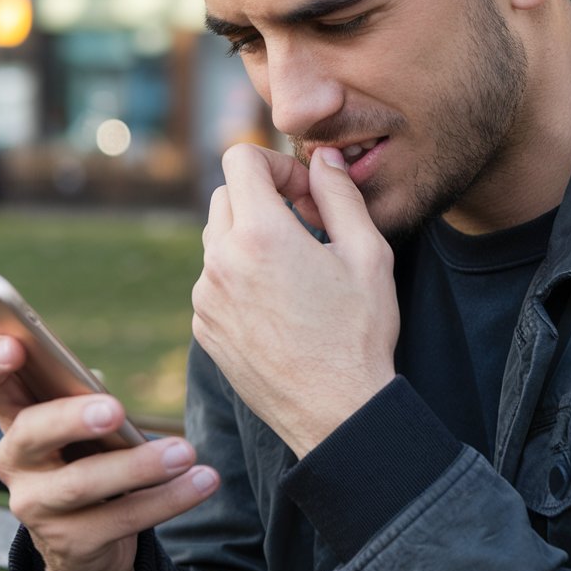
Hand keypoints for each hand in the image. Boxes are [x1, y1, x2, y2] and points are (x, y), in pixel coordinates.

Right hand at [0, 336, 218, 570]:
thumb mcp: (80, 418)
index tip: (14, 343)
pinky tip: (203, 480)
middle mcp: (14, 459)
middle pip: (31, 431)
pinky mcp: (70, 543)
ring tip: (184, 452)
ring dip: (138, 466)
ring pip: (82, 483)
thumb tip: (95, 379)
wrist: (86, 541)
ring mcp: (36, 505)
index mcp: (15, 412)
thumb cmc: (85, 451)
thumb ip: (81, 391)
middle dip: (71, 418)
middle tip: (115, 408)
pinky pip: (122, 518)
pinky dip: (169, 498)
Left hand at [192, 144, 399, 456]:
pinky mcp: (204, 328)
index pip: (240, 159)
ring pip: (217, 238)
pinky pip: (213, 280)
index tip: (304, 192)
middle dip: (263, 197)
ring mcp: (206, 298)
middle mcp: (221, 261)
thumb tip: (322, 157)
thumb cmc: (359, 333)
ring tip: (294, 268)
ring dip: (250, 236)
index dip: (276, 163)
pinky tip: (278, 303)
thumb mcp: (367, 254)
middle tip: (306, 226)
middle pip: (226, 195)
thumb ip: (340, 193)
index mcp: (260, 234)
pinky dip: (238, 275)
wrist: (336, 414)